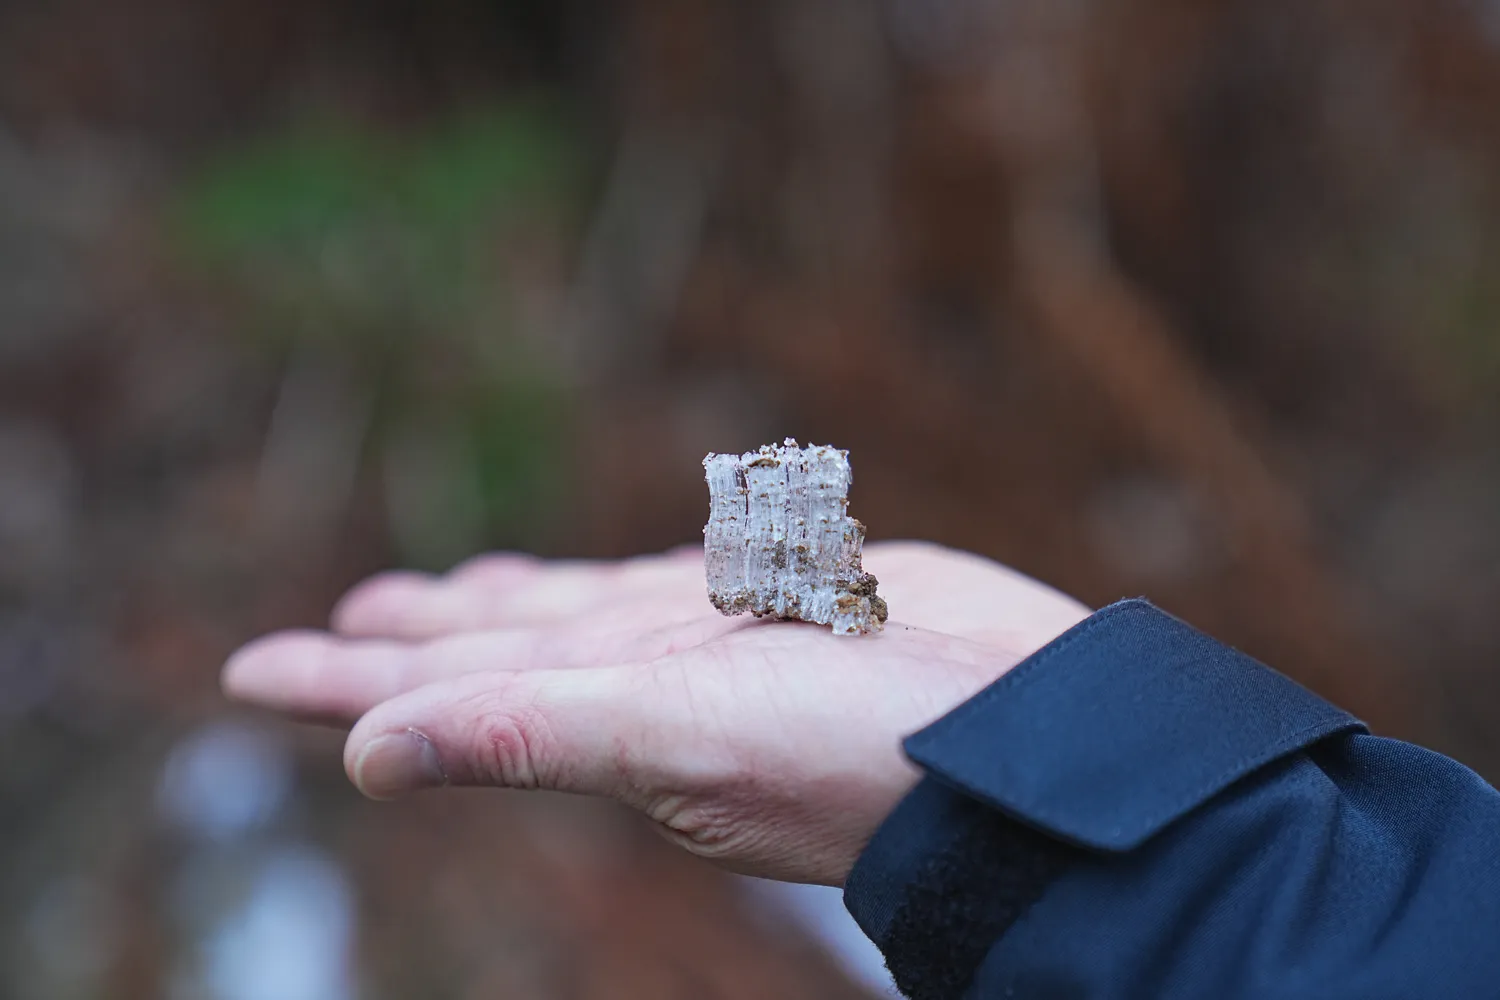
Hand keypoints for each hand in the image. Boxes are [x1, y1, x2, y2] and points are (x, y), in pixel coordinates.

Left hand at [222, 541, 1090, 884]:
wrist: (1018, 732)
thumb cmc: (855, 750)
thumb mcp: (678, 740)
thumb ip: (528, 734)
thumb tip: (365, 757)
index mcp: (598, 713)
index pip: (438, 692)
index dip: (340, 682)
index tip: (249, 670)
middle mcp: (643, 680)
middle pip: (497, 647)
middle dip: (417, 635)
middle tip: (345, 621)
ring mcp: (714, 642)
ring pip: (582, 610)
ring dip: (511, 603)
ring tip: (455, 592)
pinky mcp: (783, 601)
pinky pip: (676, 581)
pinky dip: (628, 577)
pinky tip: (613, 576)